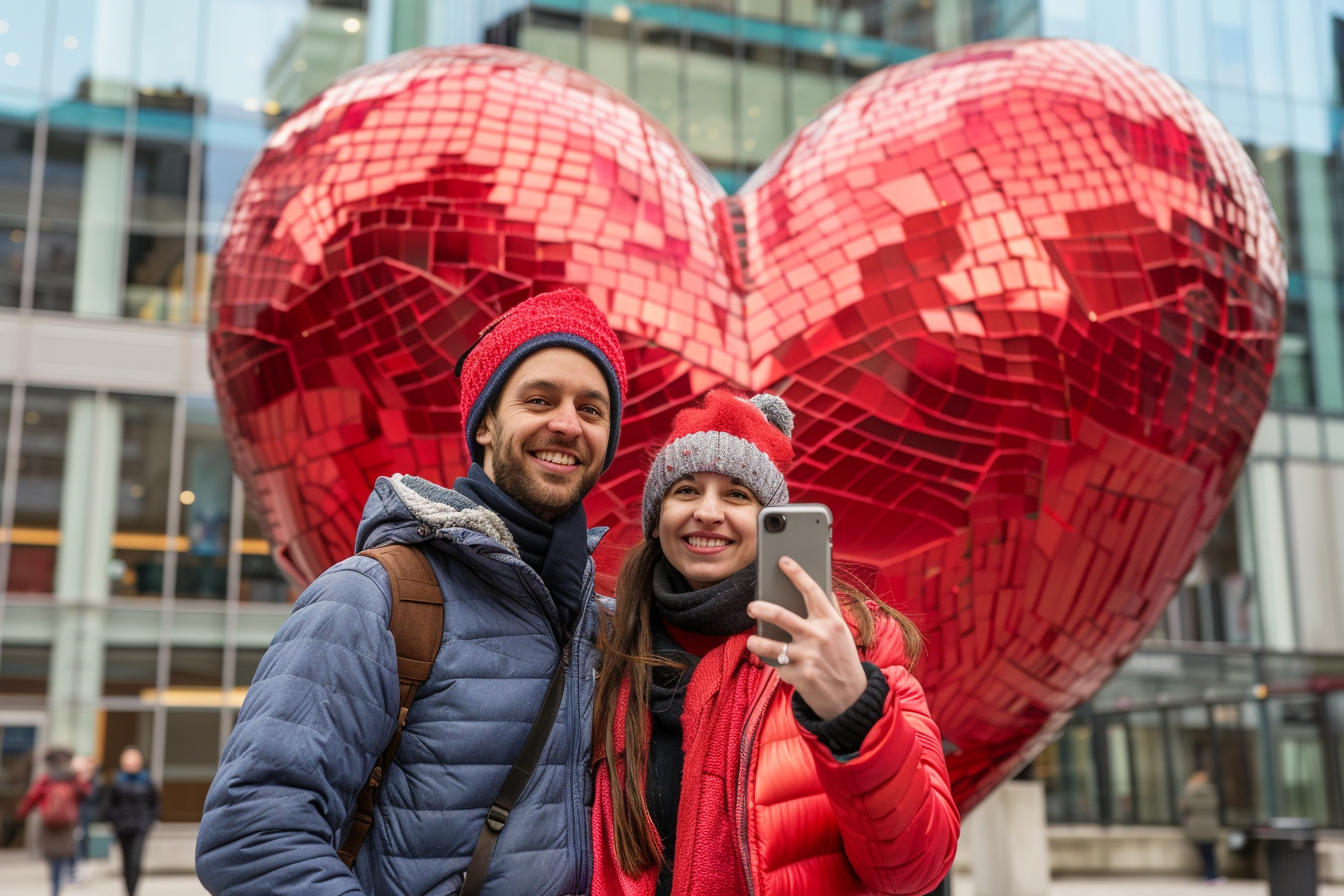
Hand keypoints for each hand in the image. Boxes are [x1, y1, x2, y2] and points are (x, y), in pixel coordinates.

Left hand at [746, 556, 868, 720]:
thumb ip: (829, 610)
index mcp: (830, 621)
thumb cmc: (843, 659)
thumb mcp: (842, 633)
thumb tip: (819, 585)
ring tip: (752, 641)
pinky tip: (784, 666)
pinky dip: (778, 665)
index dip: (796, 573)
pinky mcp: (799, 675)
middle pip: (780, 615)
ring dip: (755, 642)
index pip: (811, 590)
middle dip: (760, 607)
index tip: (783, 561)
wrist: (851, 698)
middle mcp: (819, 636)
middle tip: (751, 606)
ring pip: (769, 645)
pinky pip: (778, 665)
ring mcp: (808, 656)